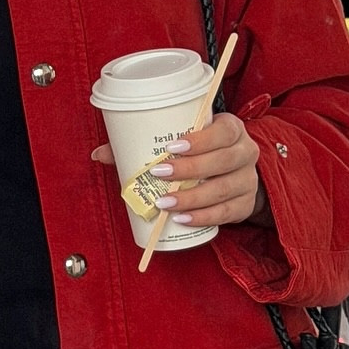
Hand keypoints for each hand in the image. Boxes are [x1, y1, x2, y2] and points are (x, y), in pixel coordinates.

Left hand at [92, 112, 266, 228]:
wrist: (232, 174)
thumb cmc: (200, 152)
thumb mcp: (182, 142)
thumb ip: (143, 144)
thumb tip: (99, 153)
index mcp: (231, 129)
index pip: (224, 130)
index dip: (202, 138)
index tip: (172, 146)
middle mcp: (246, 152)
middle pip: (224, 160)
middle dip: (190, 169)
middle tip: (160, 174)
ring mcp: (248, 180)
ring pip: (224, 189)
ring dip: (192, 197)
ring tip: (165, 203)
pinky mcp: (246, 205)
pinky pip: (227, 213)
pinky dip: (204, 217)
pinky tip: (183, 219)